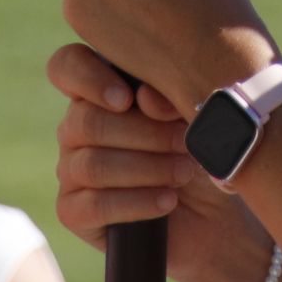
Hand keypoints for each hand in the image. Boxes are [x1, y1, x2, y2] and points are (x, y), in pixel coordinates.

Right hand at [48, 43, 277, 281]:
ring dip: (148, 168)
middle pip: (87, 122)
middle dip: (146, 133)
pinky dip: (137, 203)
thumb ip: (168, 99)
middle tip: (186, 142)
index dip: (87, 77)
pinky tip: (168, 200)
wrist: (214, 215)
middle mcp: (76, 128)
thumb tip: (144, 98)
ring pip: (92, 165)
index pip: (66, 66)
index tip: (128, 98)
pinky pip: (93, 206)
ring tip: (185, 171)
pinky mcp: (73, 212)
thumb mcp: (193, 119)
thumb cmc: (201, 152)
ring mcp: (70, 170)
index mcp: (98, 92)